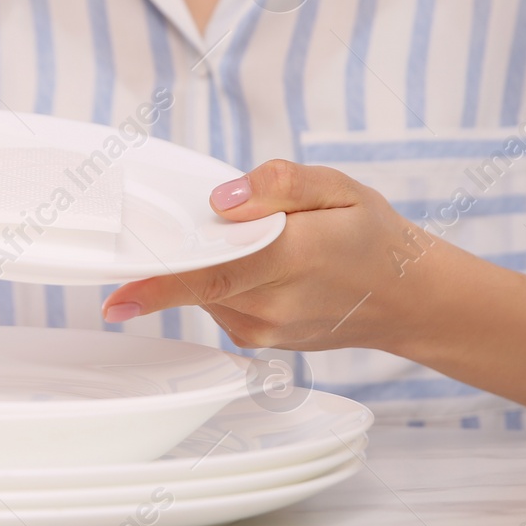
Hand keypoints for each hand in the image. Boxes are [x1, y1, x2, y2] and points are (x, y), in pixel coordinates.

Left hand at [101, 159, 429, 351]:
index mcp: (293, 258)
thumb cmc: (373, 237)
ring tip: (257, 241)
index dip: (160, 285)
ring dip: (208, 264)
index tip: (115, 300)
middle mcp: (275, 304)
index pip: (214, 273)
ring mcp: (268, 329)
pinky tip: (257, 264)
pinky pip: (220, 305)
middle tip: (168, 230)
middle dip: (176, 255)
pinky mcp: (263, 340)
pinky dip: (223, 282)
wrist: (410, 299)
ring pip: (207, 293)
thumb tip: (221, 201)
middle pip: (199, 280)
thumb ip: (279, 185)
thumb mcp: (338, 188)